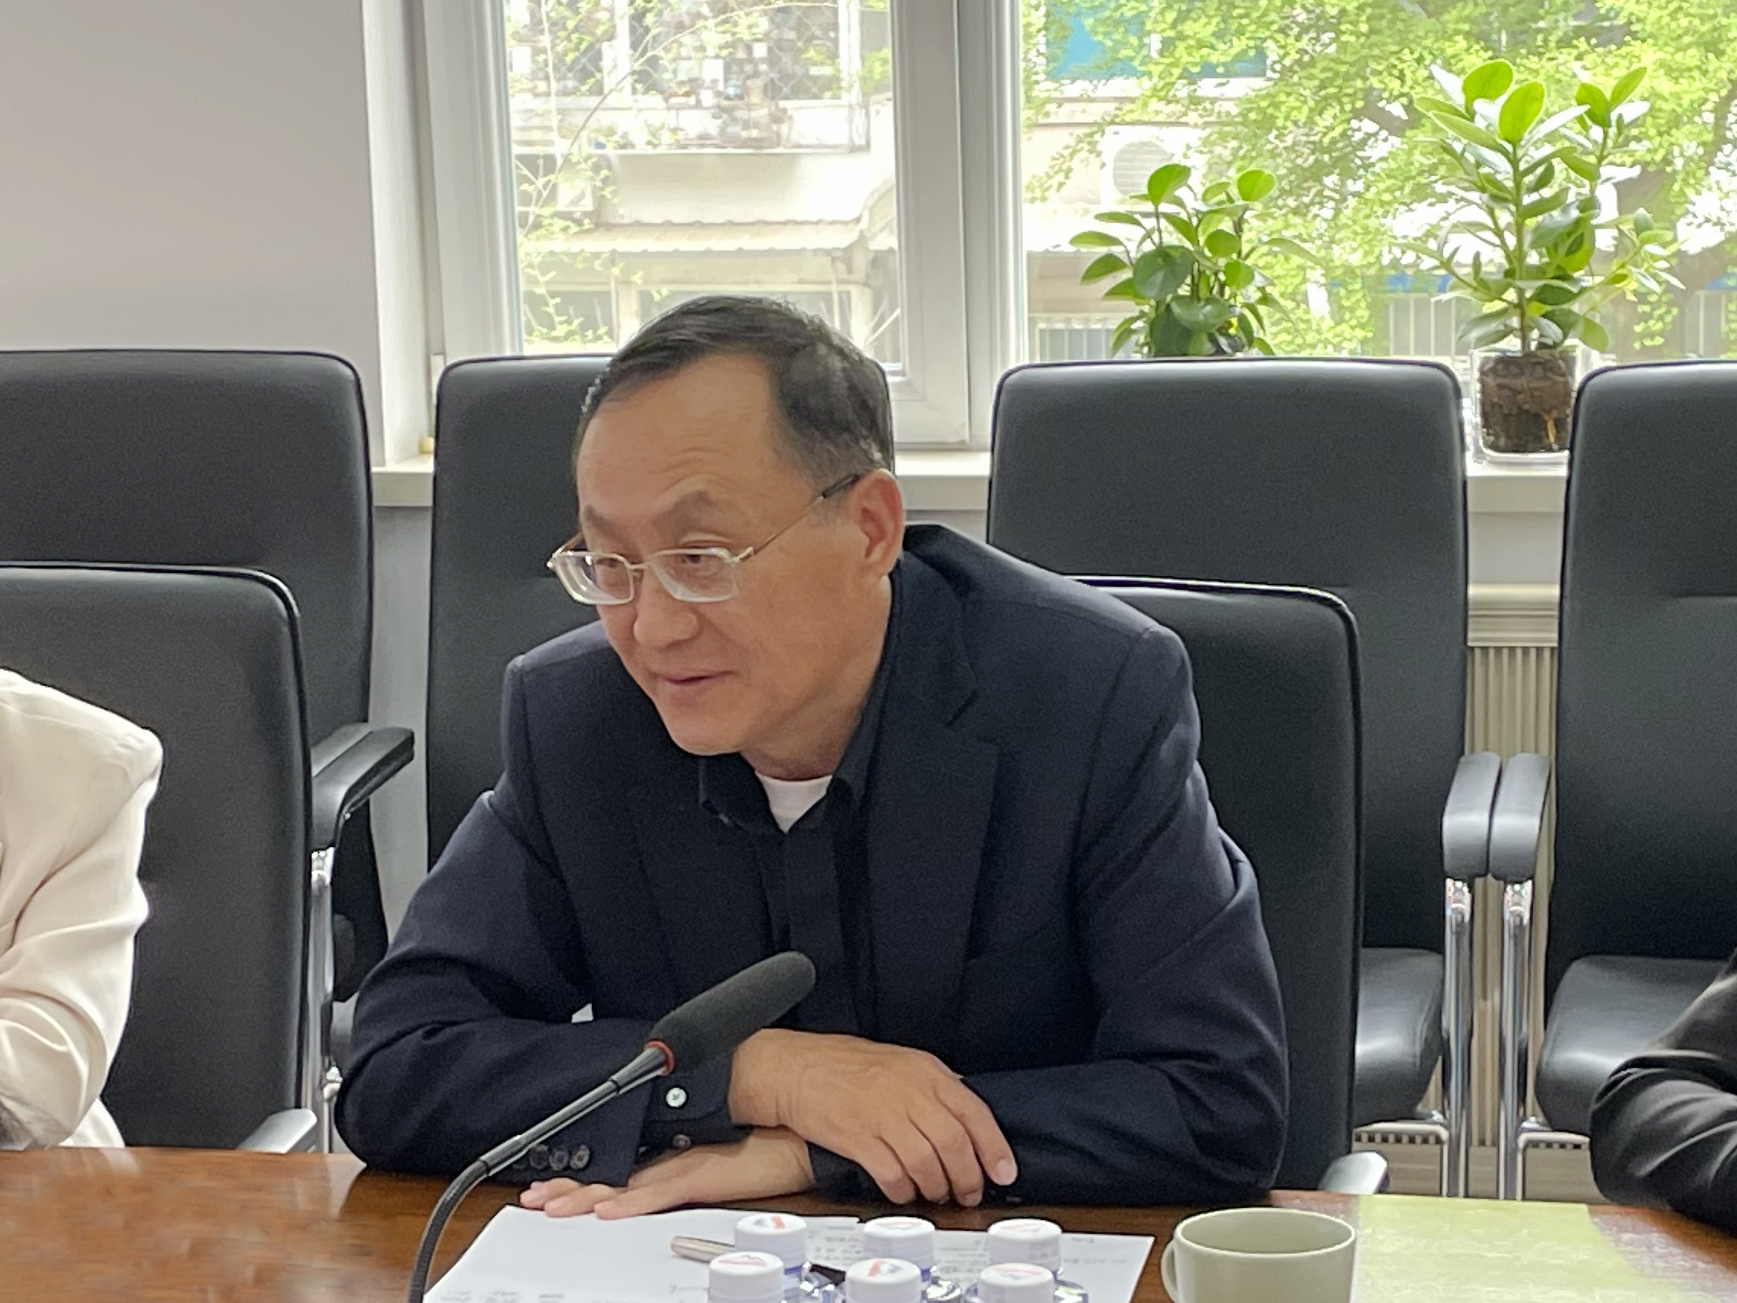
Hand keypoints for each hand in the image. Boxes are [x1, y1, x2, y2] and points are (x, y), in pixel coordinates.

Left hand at [518, 1126, 814, 1218]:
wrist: (803, 1128)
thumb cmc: (770, 1140)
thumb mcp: (721, 1156)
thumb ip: (691, 1164)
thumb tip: (666, 1171)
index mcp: (674, 1152)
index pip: (619, 1166)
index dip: (582, 1176)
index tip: (551, 1185)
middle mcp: (673, 1155)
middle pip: (612, 1172)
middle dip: (569, 1186)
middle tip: (533, 1195)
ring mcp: (685, 1162)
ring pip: (624, 1182)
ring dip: (584, 1195)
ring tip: (550, 1204)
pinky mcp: (704, 1173)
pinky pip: (660, 1191)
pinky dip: (630, 1201)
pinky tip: (606, 1209)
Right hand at [729, 1029, 1016, 1206]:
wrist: (795, 1068)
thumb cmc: (844, 1065)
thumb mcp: (900, 1062)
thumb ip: (932, 1088)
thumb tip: (963, 1118)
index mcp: (924, 1071)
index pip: (973, 1112)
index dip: (994, 1147)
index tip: (1004, 1171)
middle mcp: (908, 1092)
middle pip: (954, 1143)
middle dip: (968, 1177)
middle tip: (969, 1193)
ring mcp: (882, 1115)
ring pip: (927, 1163)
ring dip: (936, 1188)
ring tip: (935, 1194)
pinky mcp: (857, 1139)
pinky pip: (892, 1175)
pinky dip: (903, 1191)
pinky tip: (902, 1192)